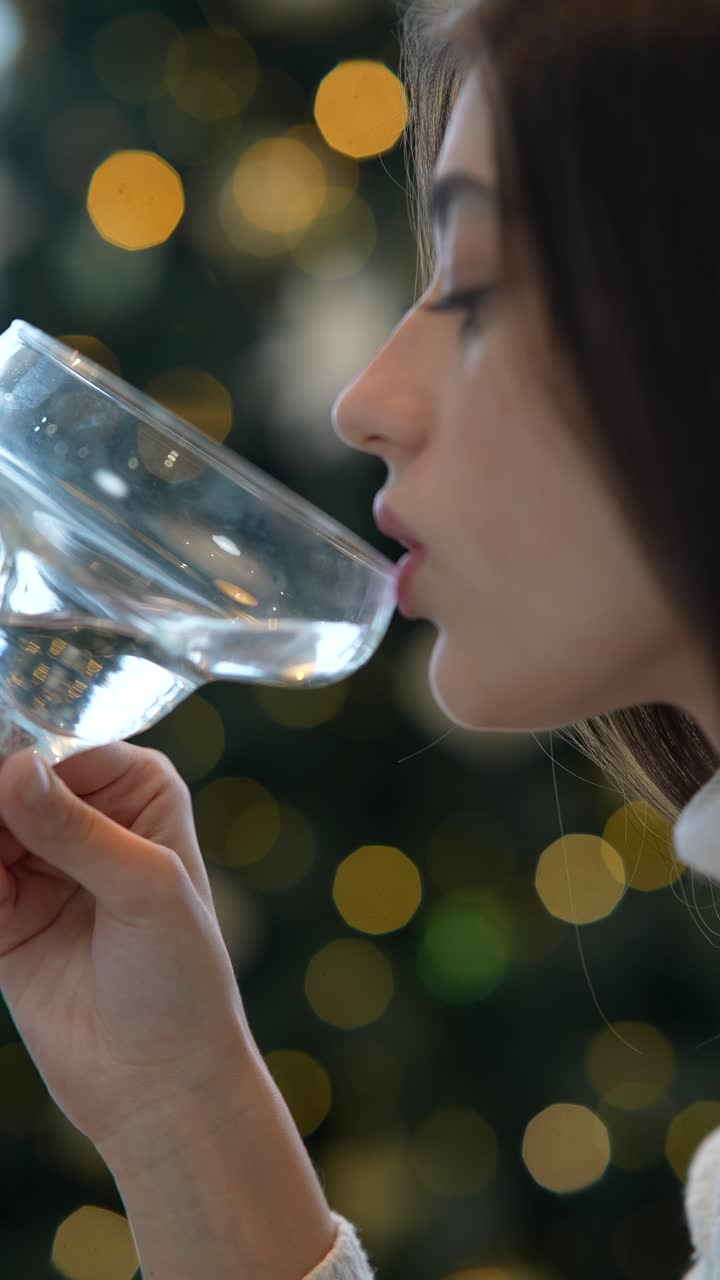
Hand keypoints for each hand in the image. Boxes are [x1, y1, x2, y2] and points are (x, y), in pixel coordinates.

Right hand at [0, 743, 251, 1151]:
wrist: (162, 1084)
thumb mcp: (145, 888)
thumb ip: (76, 829)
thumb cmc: (183, 977)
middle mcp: (88, 818)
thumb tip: (14, 769)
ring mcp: (42, 866)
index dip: (20, 755)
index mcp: (138, 791)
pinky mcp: (5, 917)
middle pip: (12, 783)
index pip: (62, 746)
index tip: (0, 785)